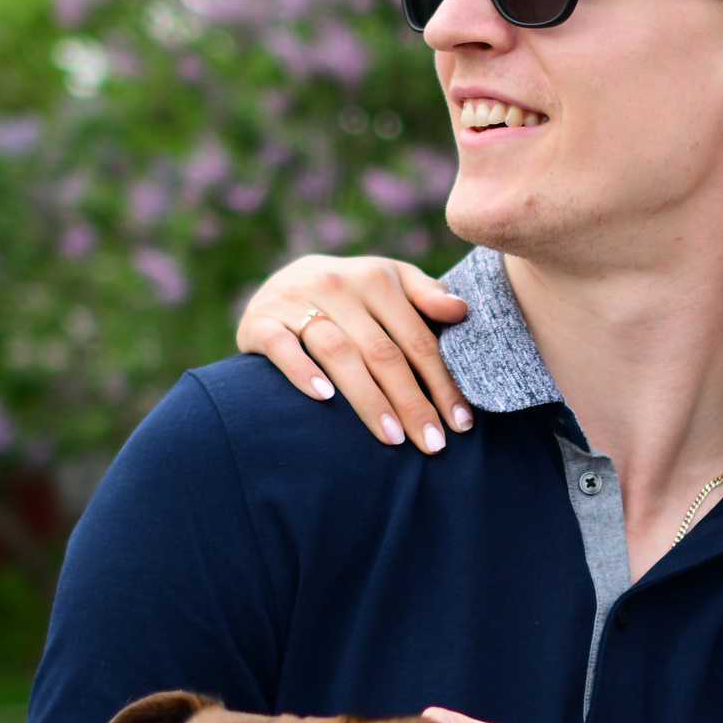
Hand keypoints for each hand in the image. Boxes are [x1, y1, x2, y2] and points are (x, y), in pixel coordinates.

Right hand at [235, 252, 471, 450]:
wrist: (281, 281)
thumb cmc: (352, 293)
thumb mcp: (390, 282)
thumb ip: (426, 294)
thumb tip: (461, 310)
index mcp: (376, 278)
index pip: (417, 339)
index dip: (442, 382)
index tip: (461, 423)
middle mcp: (337, 286)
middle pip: (382, 351)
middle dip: (411, 401)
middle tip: (432, 443)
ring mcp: (296, 301)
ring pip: (339, 352)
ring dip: (368, 398)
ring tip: (392, 437)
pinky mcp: (260, 320)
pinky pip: (282, 348)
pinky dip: (302, 371)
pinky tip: (325, 399)